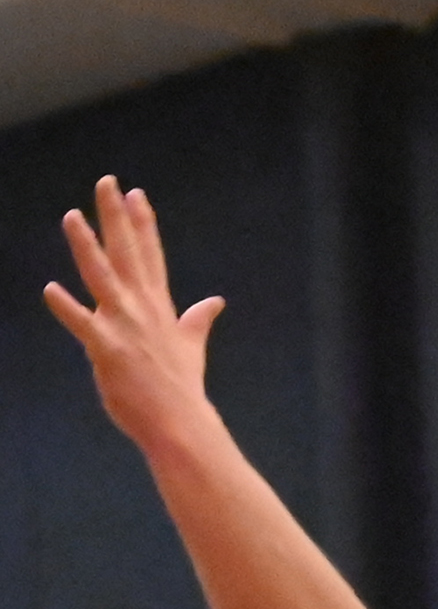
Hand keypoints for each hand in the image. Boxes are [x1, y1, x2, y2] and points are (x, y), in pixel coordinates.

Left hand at [44, 177, 224, 448]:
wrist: (180, 424)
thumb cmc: (182, 389)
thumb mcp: (192, 347)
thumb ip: (198, 320)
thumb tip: (217, 302)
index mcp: (159, 307)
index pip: (150, 256)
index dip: (142, 224)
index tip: (135, 193)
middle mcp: (142, 310)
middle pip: (127, 254)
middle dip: (116, 218)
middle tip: (107, 183)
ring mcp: (124, 327)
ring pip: (102, 277)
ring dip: (87, 246)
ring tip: (72, 216)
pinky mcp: (108, 350)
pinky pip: (82, 325)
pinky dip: (66, 308)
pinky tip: (50, 291)